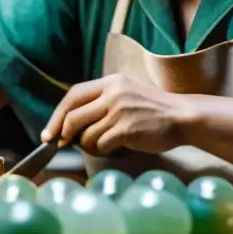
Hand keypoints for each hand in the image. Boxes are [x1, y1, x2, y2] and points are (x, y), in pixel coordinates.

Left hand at [40, 74, 190, 155]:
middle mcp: (113, 93)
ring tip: (103, 145)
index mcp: (111, 82)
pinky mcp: (126, 129)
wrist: (183, 117)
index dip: (57, 115)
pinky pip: (100, 145)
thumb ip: (102, 101)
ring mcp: (120, 110)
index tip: (49, 132)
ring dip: (88, 146)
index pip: (73, 95)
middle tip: (63, 144)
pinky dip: (102, 151)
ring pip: (85, 135)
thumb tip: (69, 124)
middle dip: (63, 134)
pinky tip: (115, 148)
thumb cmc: (154, 110)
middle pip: (73, 116)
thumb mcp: (127, 93)